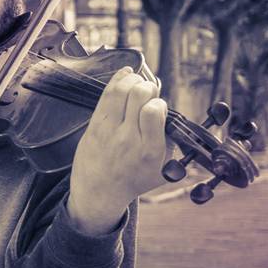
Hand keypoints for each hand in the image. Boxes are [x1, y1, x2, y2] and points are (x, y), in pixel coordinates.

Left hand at [68, 66, 168, 233]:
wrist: (99, 192)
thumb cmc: (134, 180)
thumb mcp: (163, 171)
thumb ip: (172, 144)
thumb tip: (174, 117)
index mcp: (149, 150)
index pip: (155, 111)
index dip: (158, 102)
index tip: (158, 107)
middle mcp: (128, 138)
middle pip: (138, 96)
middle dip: (148, 87)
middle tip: (149, 92)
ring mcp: (108, 130)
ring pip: (120, 91)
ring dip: (132, 80)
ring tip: (138, 83)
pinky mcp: (94, 126)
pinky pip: (105, 96)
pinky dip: (117, 80)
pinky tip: (126, 75)